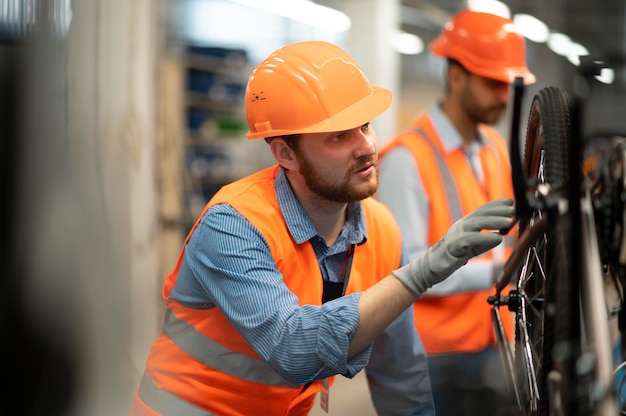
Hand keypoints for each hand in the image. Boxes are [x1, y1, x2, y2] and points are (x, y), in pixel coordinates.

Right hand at [393, 198, 514, 297]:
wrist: (431, 267)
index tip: (510, 201)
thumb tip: (500, 235)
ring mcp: (456, 235)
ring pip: (475, 224)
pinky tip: (497, 238)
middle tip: (512, 209)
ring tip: (508, 221)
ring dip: (493, 221)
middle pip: (480, 214)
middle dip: (497, 210)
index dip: (495, 205)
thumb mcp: (472, 246)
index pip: (481, 211)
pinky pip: (470, 240)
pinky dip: (484, 238)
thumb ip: (485, 241)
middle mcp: (460, 226)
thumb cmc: (452, 255)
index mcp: (465, 224)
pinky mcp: (453, 247)